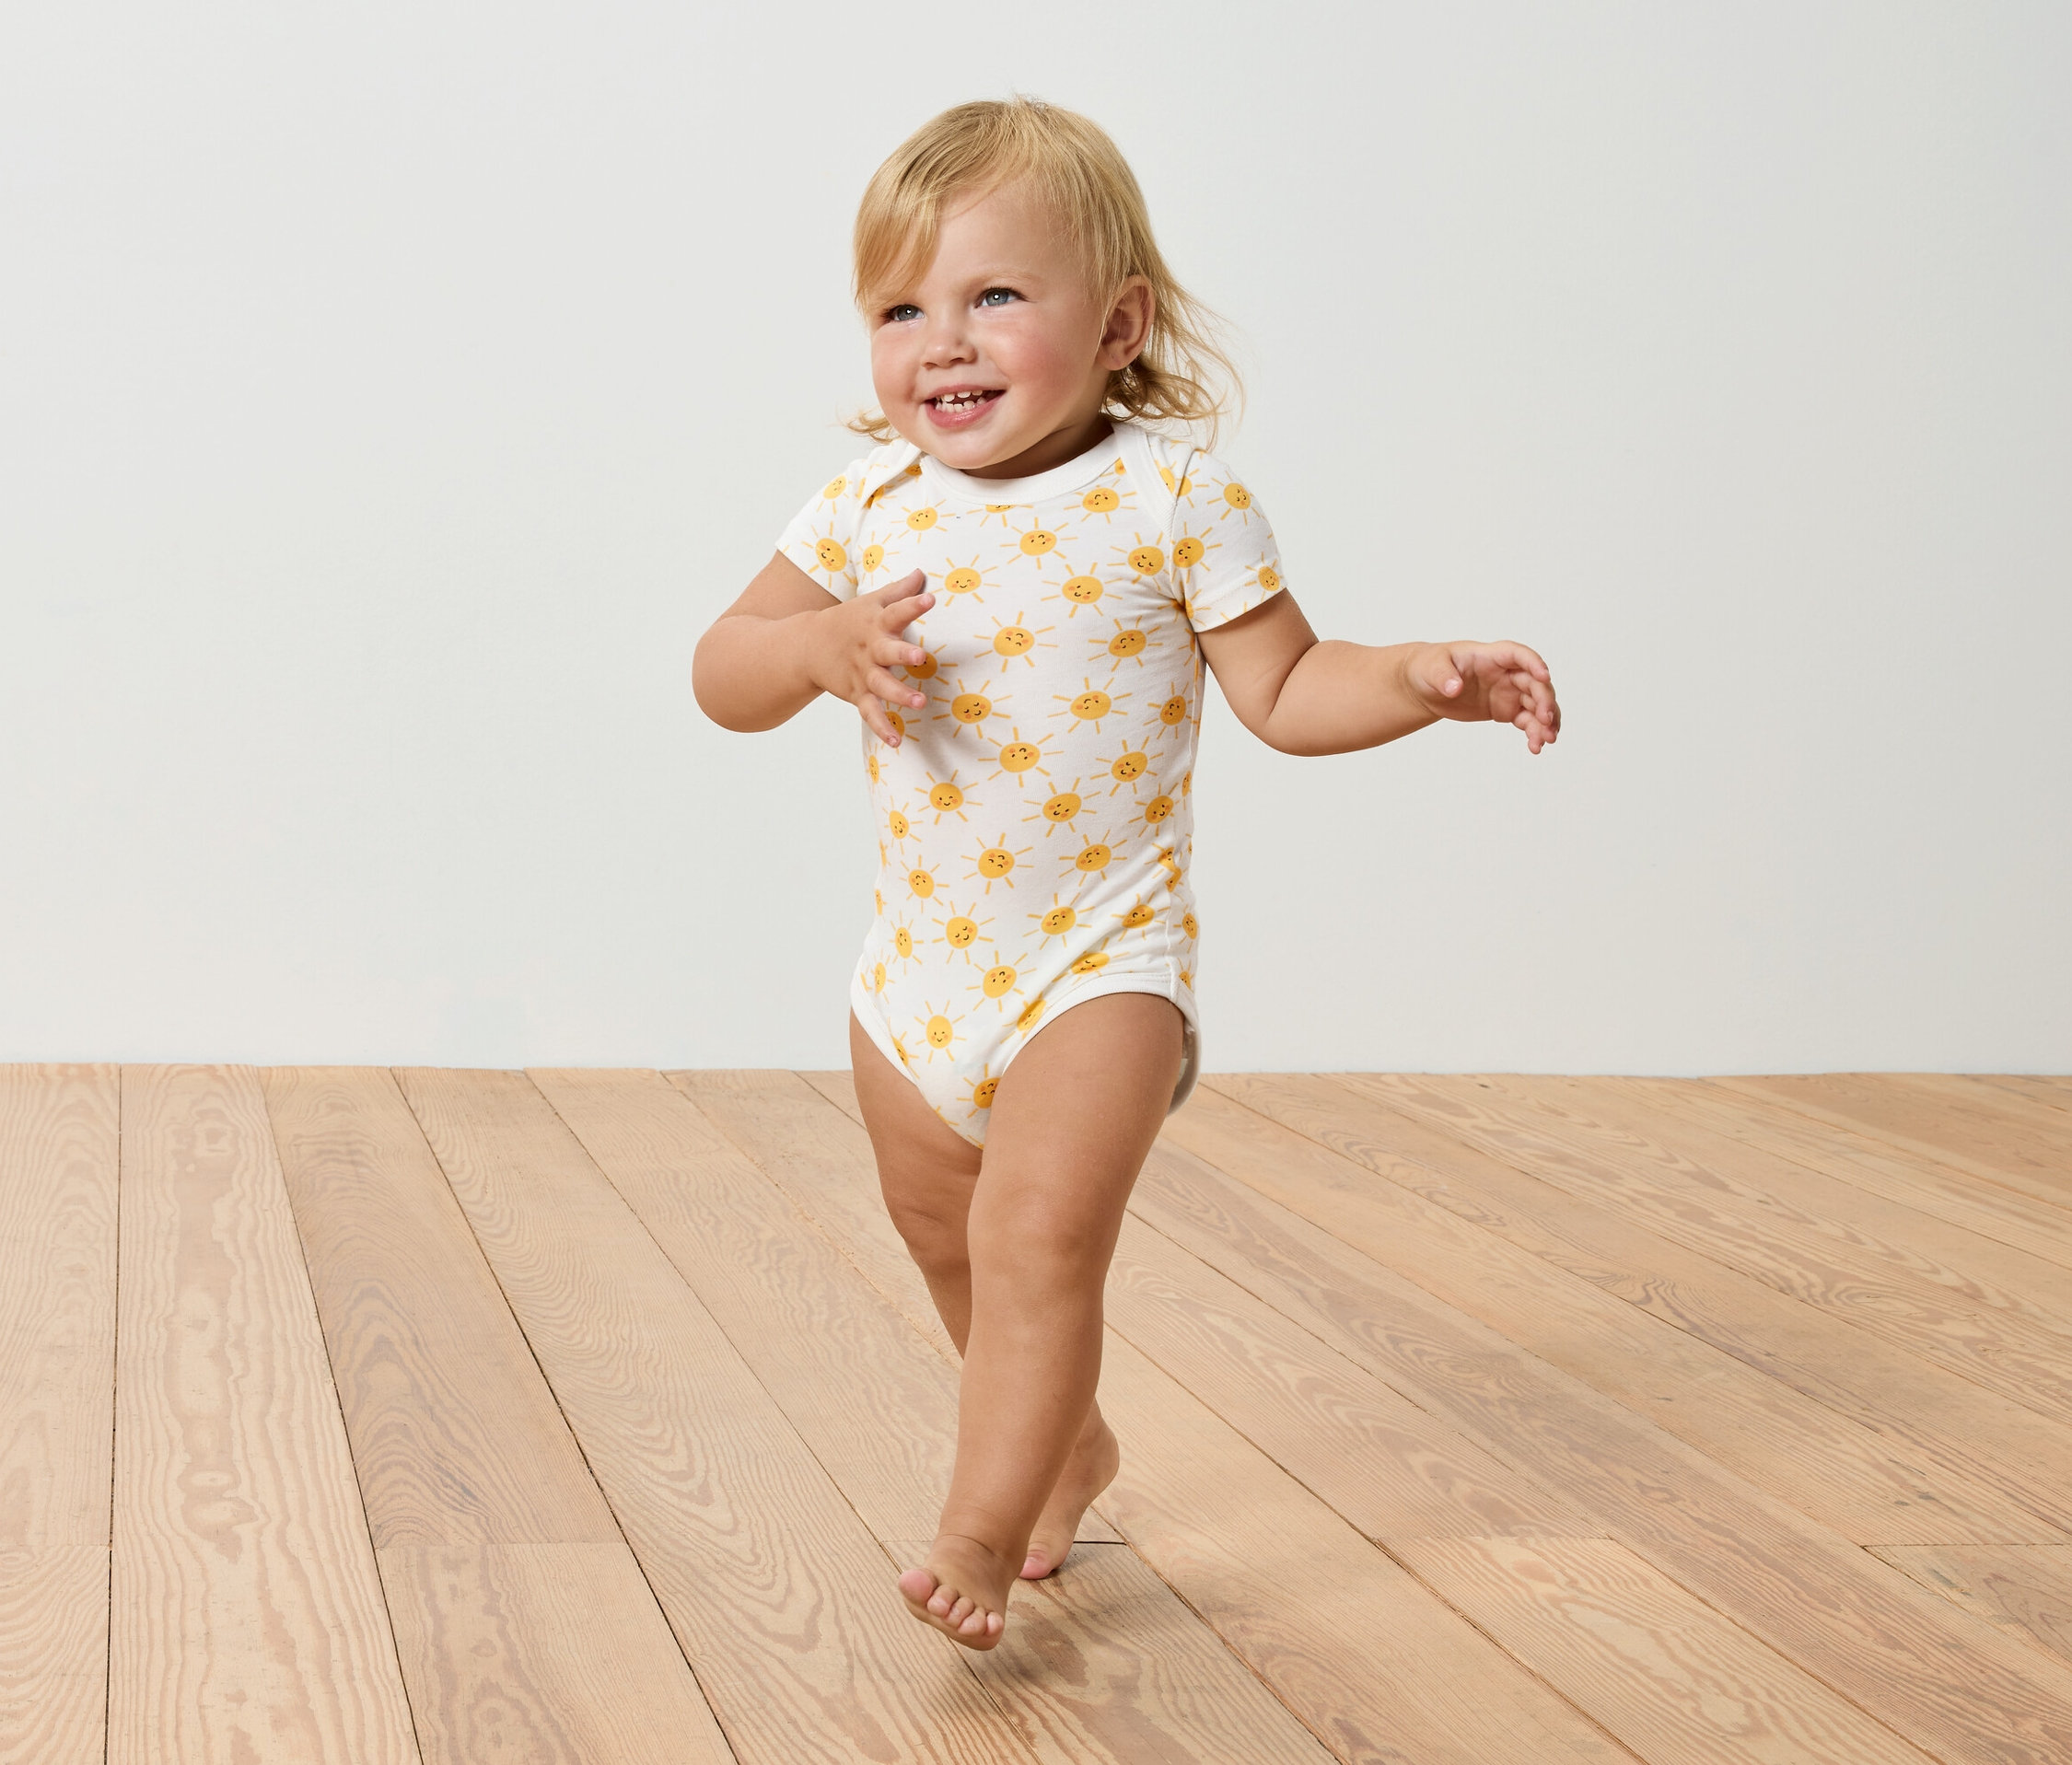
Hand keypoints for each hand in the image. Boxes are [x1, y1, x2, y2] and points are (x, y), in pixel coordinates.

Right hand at [804, 570, 934, 745]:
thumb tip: (921, 573)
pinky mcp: (856, 693)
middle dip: (903, 653)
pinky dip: (882, 727)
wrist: (806, 645)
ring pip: (881, 685)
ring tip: (919, 704)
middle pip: (887, 650)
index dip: (912, 604)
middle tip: (920, 655)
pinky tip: (896, 741)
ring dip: (899, 694)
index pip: (896, 610)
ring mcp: (862, 673)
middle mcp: (870, 648)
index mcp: (876, 623)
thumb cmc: (848, 621)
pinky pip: (870, 712)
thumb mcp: (871, 603)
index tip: (929, 599)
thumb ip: (899, 592)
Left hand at [1411, 641, 1560, 753]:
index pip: (1518, 655)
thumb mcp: (1432, 668)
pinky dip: (1534, 732)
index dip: (1534, 663)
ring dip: (1545, 721)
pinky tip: (1535, 747)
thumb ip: (1444, 677)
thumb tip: (1454, 688)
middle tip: (1546, 720)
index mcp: (1491, 655)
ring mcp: (1509, 691)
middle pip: (1534, 683)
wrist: (1427, 687)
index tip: (1544, 676)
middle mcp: (1506, 672)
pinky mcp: (1506, 709)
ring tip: (1547, 740)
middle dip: (1545, 700)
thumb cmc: (1431, 667)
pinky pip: (1527, 720)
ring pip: (1536, 704)